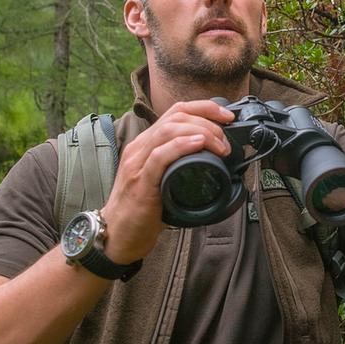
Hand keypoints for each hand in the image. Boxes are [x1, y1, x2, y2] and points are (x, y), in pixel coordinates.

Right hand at [98, 100, 232, 263]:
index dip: (204, 108)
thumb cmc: (141, 210)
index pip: (175, 112)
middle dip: (208, 121)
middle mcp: (140, 148)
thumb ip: (180, 166)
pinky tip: (198, 145)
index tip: (227, 117)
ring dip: (201, 133)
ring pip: (169, 130)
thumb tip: (214, 163)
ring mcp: (137, 163)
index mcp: (146, 144)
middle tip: (226, 140)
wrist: (117, 236)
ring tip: (219, 146)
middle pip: (175, 116)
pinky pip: (160, 156)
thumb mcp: (163, 179)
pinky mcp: (139, 181)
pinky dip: (182, 147)